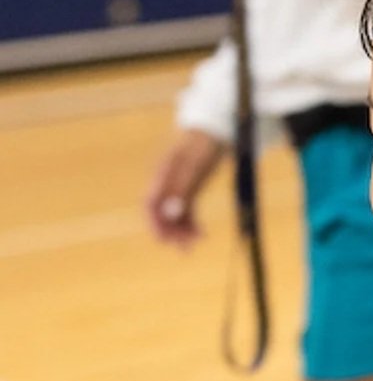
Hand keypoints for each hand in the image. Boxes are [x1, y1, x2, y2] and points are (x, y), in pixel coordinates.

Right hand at [143, 129, 225, 244]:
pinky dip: (192, 223)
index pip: (150, 204)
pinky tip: (201, 233)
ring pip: (174, 214)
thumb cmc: (203, 146)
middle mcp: (166, 182)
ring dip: (182, 230)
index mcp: (162, 174)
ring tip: (195, 243)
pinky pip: (187, 211)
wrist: (215, 132)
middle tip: (184, 248)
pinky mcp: (189, 189)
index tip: (163, 240)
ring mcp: (177, 186)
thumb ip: (182, 190)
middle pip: (161, 212)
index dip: (154, 223)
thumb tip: (171, 215)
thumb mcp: (194, 168)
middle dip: (170, 231)